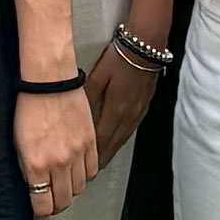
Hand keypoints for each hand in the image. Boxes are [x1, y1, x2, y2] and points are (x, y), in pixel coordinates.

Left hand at [19, 82, 96, 219]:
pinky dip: (84, 175)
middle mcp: (58, 162)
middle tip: (50, 205)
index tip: (39, 219)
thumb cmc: (28, 106)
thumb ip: (27, 169)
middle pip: (63, 201)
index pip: (42, 205)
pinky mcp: (90, 142)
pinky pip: (91, 171)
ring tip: (62, 185)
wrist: (48, 81)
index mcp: (36, 164)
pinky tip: (75, 170)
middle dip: (55, 207)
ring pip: (78, 188)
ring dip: (70, 190)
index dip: (40, 216)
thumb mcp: (18, 143)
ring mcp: (77, 153)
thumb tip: (32, 188)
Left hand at [86, 43, 157, 169]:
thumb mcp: (97, 76)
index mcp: (115, 110)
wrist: (145, 47)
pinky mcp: (143, 106)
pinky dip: (120, 139)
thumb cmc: (120, 58)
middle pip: (113, 144)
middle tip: (90, 173)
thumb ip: (86, 98)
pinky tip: (116, 140)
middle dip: (100, 159)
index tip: (83, 169)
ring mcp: (138, 112)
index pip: (101, 142)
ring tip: (100, 161)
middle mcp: (128, 116)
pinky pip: (129, 129)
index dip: (91, 157)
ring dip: (111, 150)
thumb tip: (74, 115)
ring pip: (122, 139)